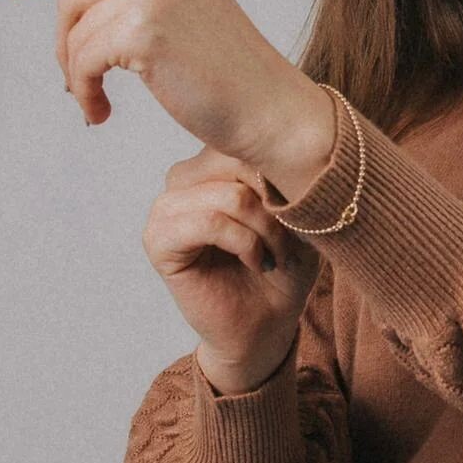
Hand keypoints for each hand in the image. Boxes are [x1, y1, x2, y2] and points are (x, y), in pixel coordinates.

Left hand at [0, 0, 307, 163]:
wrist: (267, 107)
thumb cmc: (224, 68)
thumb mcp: (165, 13)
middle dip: (65, 43)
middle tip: (78, 82)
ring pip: (73, 31)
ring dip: (76, 75)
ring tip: (95, 102)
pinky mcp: (142, 29)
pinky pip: (82, 62)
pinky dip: (84, 94)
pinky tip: (100, 113)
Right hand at [142, 144, 322, 372]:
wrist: (270, 324)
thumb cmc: (286, 265)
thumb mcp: (301, 211)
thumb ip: (285, 174)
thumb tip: (286, 145)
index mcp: (214, 161)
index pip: (249, 138)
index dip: (283, 175)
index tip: (304, 211)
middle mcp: (185, 177)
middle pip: (239, 161)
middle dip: (276, 205)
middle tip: (290, 239)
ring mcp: (167, 207)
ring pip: (230, 196)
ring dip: (266, 230)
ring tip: (276, 254)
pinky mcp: (158, 239)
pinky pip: (209, 223)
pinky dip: (244, 243)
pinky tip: (256, 262)